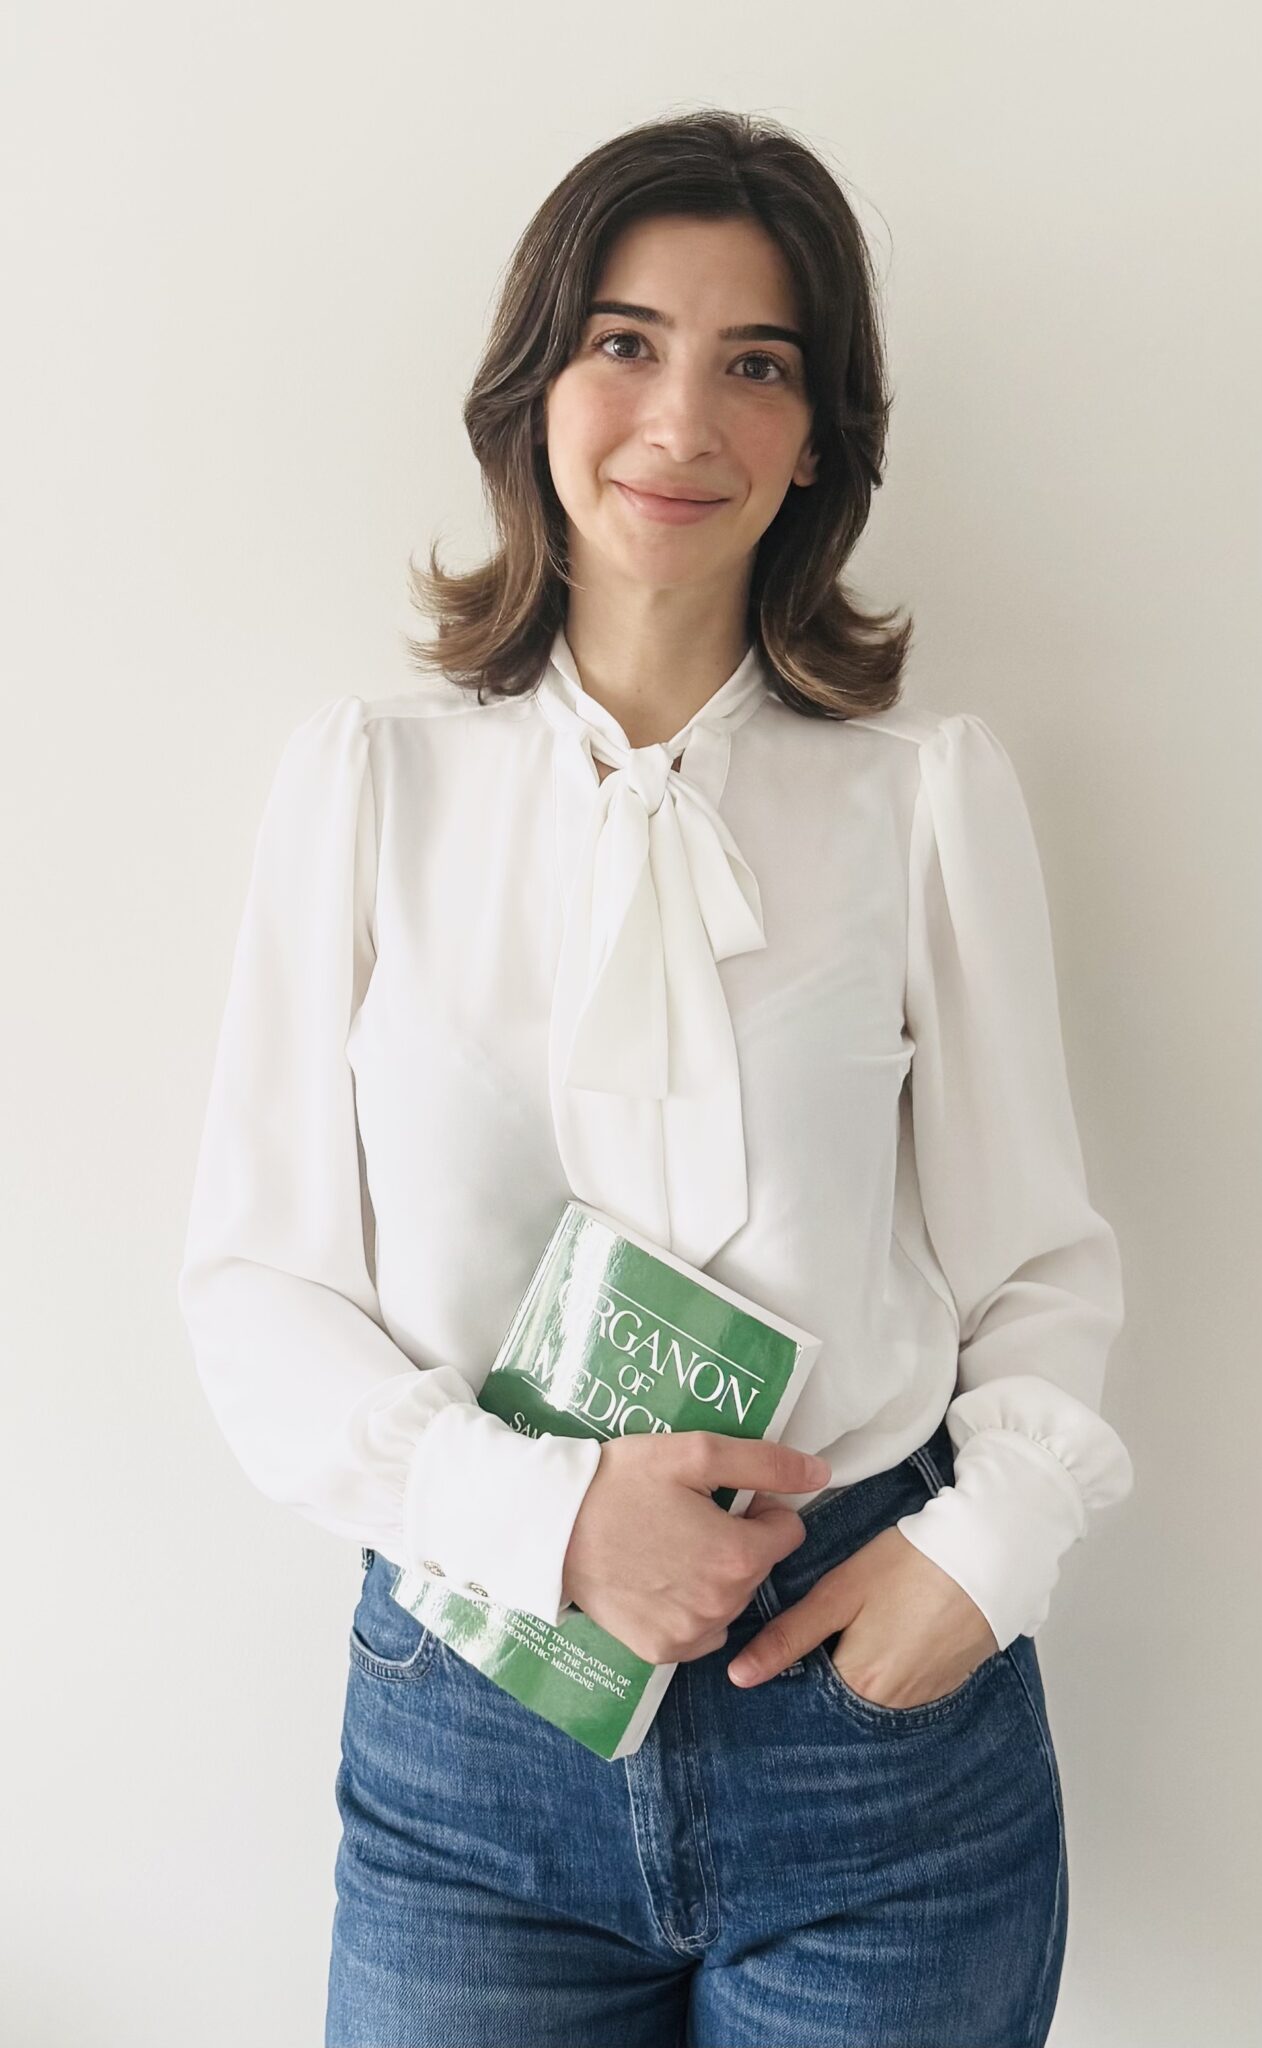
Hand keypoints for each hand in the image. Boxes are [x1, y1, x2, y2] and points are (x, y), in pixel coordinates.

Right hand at [560, 1435, 831, 1666]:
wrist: (551, 1527)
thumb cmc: (621, 1482)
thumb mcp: (693, 1454)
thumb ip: (765, 1463)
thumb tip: (821, 1472)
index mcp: (738, 1556)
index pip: (788, 1533)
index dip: (761, 1510)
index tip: (724, 1498)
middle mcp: (722, 1605)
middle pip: (758, 1568)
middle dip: (737, 1543)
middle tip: (688, 1517)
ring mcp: (690, 1634)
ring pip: (730, 1601)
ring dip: (714, 1577)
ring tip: (668, 1546)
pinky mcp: (659, 1651)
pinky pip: (698, 1632)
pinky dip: (688, 1610)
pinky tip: (656, 1580)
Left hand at [726, 1492, 999, 1704]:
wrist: (988, 1556)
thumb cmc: (910, 1566)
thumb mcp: (841, 1593)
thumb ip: (791, 1635)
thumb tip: (740, 1675)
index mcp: (857, 1684)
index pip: (807, 1689)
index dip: (798, 1656)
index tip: (807, 1625)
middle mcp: (890, 1705)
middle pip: (840, 1691)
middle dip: (831, 1659)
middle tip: (847, 1613)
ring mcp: (923, 1698)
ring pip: (872, 1688)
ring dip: (865, 1660)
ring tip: (877, 1615)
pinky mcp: (947, 1684)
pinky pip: (906, 1684)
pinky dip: (896, 1660)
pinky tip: (901, 1624)